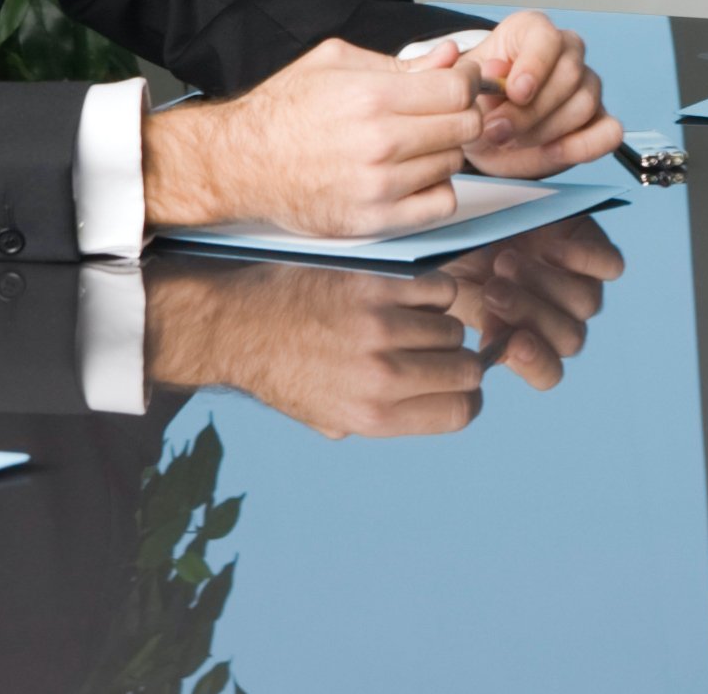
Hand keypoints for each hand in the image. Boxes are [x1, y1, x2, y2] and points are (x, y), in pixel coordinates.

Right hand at [143, 39, 481, 235]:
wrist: (239, 162)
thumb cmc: (284, 110)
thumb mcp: (335, 63)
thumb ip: (401, 61)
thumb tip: (453, 56)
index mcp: (373, 96)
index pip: (458, 90)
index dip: (468, 82)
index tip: (461, 83)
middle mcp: (380, 142)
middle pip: (465, 127)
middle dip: (460, 115)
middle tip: (441, 113)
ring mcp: (379, 185)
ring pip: (453, 163)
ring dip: (443, 152)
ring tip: (413, 144)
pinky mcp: (375, 220)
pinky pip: (440, 204)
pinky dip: (436, 189)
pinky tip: (413, 176)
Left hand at [143, 257, 484, 438]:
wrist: (240, 326)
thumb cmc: (286, 373)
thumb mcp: (332, 420)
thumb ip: (388, 417)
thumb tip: (440, 401)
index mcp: (374, 416)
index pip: (460, 411)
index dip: (465, 397)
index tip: (457, 385)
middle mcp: (382, 376)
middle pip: (467, 368)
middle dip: (457, 361)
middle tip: (435, 352)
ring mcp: (381, 328)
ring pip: (454, 327)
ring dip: (439, 325)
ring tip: (409, 323)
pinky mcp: (376, 286)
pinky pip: (438, 290)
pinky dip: (430, 293)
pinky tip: (406, 298)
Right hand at [434, 214, 627, 388]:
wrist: (476, 213)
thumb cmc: (463, 259)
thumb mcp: (459, 290)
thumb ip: (479, 318)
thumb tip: (495, 351)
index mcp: (529, 341)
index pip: (548, 373)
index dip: (536, 364)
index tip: (514, 344)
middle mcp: (561, 319)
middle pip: (570, 339)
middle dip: (529, 314)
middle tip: (493, 290)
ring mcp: (583, 286)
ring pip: (586, 303)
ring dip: (544, 284)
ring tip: (505, 262)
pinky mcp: (598, 251)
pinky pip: (611, 265)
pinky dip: (582, 259)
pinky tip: (549, 249)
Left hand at [463, 11, 627, 179]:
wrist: (480, 134)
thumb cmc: (472, 102)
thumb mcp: (455, 87)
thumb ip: (465, 74)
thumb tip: (492, 69)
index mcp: (530, 32)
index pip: (546, 36)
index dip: (534, 64)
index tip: (514, 92)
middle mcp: (566, 53)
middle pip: (569, 74)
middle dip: (530, 110)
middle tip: (497, 130)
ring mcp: (586, 87)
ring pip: (584, 104)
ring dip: (544, 130)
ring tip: (510, 141)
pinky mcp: (598, 121)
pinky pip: (609, 132)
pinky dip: (582, 146)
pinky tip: (551, 151)